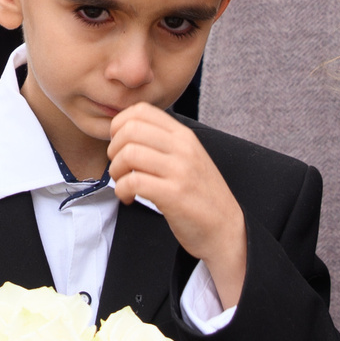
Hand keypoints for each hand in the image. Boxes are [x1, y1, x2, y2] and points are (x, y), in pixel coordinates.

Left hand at [105, 107, 247, 310]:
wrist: (226, 229)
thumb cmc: (200, 195)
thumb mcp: (187, 157)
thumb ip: (163, 142)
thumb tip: (125, 130)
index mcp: (184, 136)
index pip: (141, 111)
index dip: (119, 125)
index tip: (119, 145)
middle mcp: (183, 148)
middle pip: (130, 130)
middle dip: (114, 149)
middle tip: (119, 168)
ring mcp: (180, 171)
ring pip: (129, 154)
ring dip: (116, 171)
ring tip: (123, 183)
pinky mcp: (174, 195)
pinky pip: (133, 182)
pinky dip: (122, 190)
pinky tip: (129, 198)